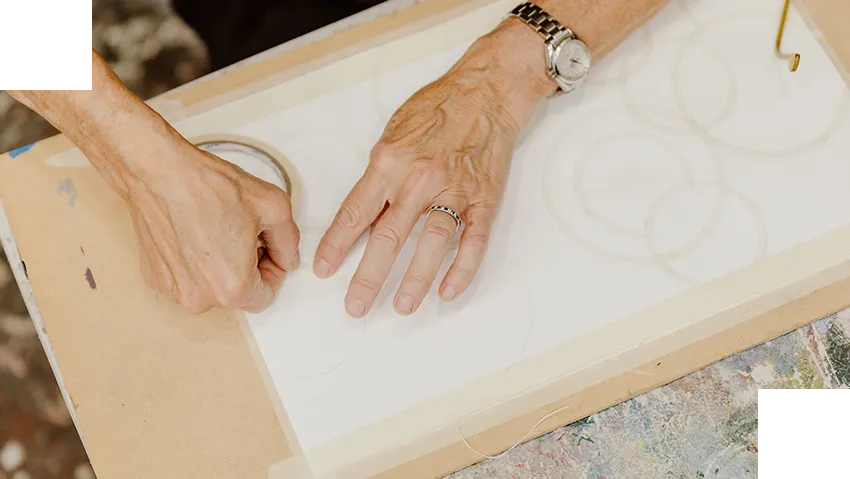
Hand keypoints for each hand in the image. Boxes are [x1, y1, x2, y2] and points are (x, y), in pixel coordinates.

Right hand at [9, 48, 299, 314]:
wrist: (160, 173)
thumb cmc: (210, 188)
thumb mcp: (275, 208)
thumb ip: (289, 242)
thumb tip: (288, 260)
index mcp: (233, 288)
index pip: (266, 296)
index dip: (272, 270)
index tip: (266, 249)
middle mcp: (201, 298)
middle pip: (237, 292)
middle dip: (247, 266)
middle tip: (242, 233)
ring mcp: (174, 291)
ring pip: (211, 286)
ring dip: (220, 265)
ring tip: (216, 230)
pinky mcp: (155, 278)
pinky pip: (187, 278)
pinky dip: (195, 263)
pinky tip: (194, 233)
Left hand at [313, 20, 554, 316]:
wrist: (485, 93)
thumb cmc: (437, 109)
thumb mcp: (392, 134)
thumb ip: (379, 175)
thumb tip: (364, 217)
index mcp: (390, 162)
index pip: (356, 212)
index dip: (337, 245)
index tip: (324, 270)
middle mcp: (420, 179)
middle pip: (389, 237)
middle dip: (369, 277)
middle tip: (356, 306)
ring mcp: (455, 190)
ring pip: (431, 243)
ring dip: (415, 279)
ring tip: (403, 306)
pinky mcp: (484, 199)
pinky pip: (473, 240)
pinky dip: (462, 269)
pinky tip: (449, 290)